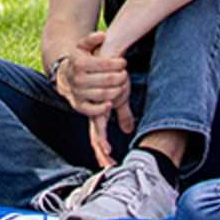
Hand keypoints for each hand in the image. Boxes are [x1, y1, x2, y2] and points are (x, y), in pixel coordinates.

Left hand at [54, 31, 134, 164]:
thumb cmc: (111, 75)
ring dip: (101, 140)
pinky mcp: (94, 94)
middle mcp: (93, 108)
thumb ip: (122, 113)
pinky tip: (103, 131)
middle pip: (95, 134)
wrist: (105, 53)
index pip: (98, 134)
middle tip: (105, 167)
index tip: (107, 165)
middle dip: (100, 151)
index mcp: (98, 111)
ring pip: (95, 125)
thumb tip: (128, 130)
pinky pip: (96, 111)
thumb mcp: (120, 97)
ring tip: (104, 154)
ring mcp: (92, 100)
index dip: (102, 150)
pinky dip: (100, 122)